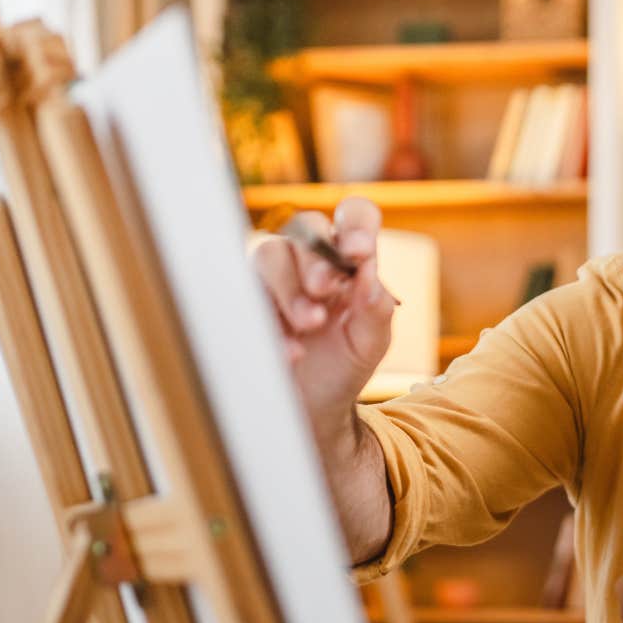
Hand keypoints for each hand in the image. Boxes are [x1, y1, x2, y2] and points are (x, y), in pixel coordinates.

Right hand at [250, 198, 394, 439]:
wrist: (312, 406)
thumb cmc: (344, 363)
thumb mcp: (371, 342)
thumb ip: (377, 308)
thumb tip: (369, 274)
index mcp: (348, 258)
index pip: (354, 217)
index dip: (356, 225)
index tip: (359, 252)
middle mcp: (309, 258)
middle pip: (307, 228)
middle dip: (317, 258)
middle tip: (324, 289)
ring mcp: (273, 276)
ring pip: (269, 252)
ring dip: (290, 288)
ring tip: (309, 324)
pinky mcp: (246, 300)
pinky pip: (246, 294)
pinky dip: (269, 321)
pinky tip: (290, 351)